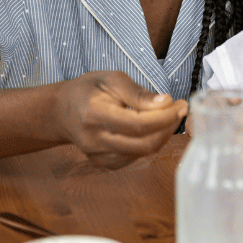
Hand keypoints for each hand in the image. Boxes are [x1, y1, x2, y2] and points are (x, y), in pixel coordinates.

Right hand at [53, 71, 187, 169]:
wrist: (61, 110)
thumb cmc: (87, 90)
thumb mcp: (112, 79)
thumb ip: (138, 93)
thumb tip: (165, 102)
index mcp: (94, 114)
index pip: (138, 124)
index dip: (165, 117)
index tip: (181, 105)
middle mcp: (94, 139)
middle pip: (143, 145)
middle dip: (168, 128)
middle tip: (180, 111)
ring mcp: (96, 155)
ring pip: (141, 154)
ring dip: (162, 136)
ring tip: (168, 117)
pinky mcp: (102, 163)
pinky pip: (134, 158)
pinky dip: (149, 144)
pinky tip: (152, 129)